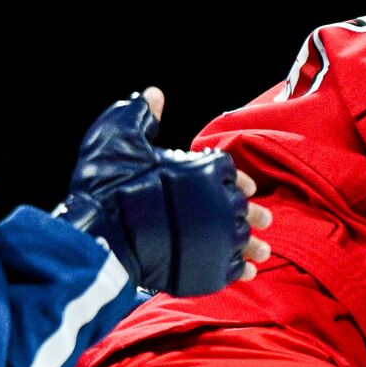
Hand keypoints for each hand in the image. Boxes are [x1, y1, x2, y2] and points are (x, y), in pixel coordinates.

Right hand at [56, 87, 269, 295]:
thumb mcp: (118, 134)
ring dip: (252, 244)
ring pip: (243, 240)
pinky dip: (239, 270)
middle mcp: (221, 202)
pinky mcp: (209, 270)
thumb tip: (154, 94)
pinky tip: (244, 271)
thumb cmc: (107, 185)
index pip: (229, 169)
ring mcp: (218, 238)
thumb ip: (140, 114)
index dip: (231, 177)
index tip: (237, 185)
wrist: (102, 238)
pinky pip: (233, 270)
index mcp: (206, 168)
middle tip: (263, 220)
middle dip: (249, 211)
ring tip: (261, 251)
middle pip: (242, 206)